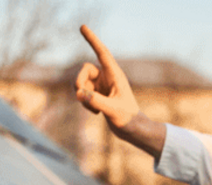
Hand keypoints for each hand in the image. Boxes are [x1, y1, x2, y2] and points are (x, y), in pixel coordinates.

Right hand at [75, 25, 165, 157]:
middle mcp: (108, 77)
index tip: (83, 27)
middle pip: (84, 69)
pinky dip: (84, 102)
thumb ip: (96, 101)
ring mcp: (101, 85)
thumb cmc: (128, 120)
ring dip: (82, 96)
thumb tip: (79, 93)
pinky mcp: (97, 94)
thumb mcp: (113, 111)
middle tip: (81, 97)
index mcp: (115, 75)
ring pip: (80, 82)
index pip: (102, 53)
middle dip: (79, 82)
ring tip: (95, 110)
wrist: (133, 130)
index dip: (92, 39)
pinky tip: (96, 113)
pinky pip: (81, 93)